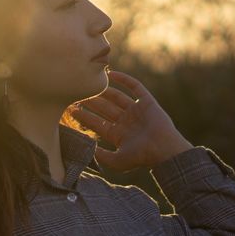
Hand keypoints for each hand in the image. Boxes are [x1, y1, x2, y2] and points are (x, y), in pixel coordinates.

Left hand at [71, 69, 192, 171]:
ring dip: (103, 91)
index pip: (98, 123)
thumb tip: (86, 149)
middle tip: (76, 93)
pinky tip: (111, 74)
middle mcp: (126, 121)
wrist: (163, 150)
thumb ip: (101, 156)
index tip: (71, 109)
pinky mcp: (147, 102)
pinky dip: (123, 79)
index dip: (84, 117)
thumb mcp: (117, 161)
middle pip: (104, 108)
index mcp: (119, 134)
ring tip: (89, 83)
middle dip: (90, 102)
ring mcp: (136, 111)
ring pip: (116, 96)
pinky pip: (134, 87)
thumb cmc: (142, 157)